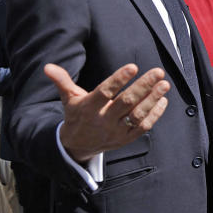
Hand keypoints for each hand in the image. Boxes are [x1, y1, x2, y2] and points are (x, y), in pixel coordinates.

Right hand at [46, 63, 170, 163]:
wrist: (77, 146)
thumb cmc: (76, 115)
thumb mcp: (68, 98)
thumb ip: (62, 81)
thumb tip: (48, 67)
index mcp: (89, 108)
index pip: (105, 92)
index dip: (118, 79)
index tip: (133, 66)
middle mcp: (103, 120)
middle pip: (126, 102)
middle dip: (143, 86)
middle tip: (158, 72)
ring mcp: (116, 131)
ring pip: (137, 115)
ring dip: (153, 99)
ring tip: (164, 85)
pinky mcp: (126, 139)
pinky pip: (143, 127)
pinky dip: (155, 114)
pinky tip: (163, 100)